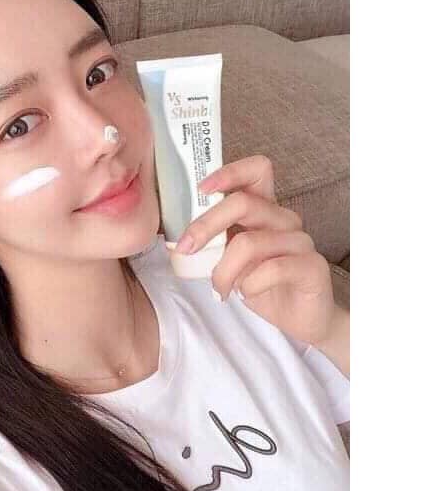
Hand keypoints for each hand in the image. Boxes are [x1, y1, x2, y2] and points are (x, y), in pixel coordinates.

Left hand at [175, 154, 341, 348]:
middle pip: (243, 203)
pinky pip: (272, 270)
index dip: (228, 173)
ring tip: (219, 288)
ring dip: (223, 270)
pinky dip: (248, 286)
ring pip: (249, 243)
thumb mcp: (229, 258)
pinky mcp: (312, 266)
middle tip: (185, 248)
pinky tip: (245, 294)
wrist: (298, 319)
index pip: (256, 170)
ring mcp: (301, 241)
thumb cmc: (260, 283)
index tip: (200, 189)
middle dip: (206, 225)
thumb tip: (177, 238)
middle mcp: (284, 218)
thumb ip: (213, 241)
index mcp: (265, 208)